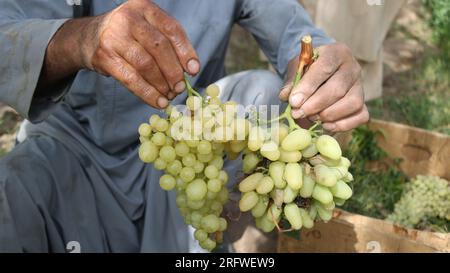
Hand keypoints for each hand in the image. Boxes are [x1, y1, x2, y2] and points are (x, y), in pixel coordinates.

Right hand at [80, 0, 199, 108]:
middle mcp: (128, 18)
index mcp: (144, 7)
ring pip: (145, 65)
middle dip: (173, 71)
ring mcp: (114, 37)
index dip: (185, 51)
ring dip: (161, 84)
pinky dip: (148, 94)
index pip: (171, 29)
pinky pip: (131, 79)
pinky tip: (158, 102)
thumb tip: (190, 70)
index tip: (194, 70)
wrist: (88, 37)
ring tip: (170, 95)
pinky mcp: (104, 57)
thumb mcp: (147, 28)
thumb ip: (168, 44)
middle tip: (180, 87)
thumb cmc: (128, 36)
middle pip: (159, 47)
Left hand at [279, 43, 368, 131]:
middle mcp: (352, 67)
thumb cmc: (308, 70)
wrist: (321, 73)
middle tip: (298, 113)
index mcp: (336, 52)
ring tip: (312, 118)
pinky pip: (361, 116)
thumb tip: (285, 96)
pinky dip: (343, 124)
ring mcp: (360, 86)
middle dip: (315, 104)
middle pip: (338, 88)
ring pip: (353, 103)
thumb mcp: (296, 68)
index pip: (324, 67)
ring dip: (329, 115)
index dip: (308, 87)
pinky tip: (326, 126)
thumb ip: (291, 81)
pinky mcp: (364, 103)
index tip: (293, 102)